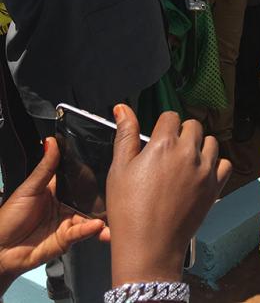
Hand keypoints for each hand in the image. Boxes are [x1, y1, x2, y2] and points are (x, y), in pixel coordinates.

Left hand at [0, 138, 105, 294]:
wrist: (0, 250)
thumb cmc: (8, 218)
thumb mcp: (29, 188)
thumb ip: (45, 166)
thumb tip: (51, 141)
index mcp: (57, 189)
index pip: (78, 178)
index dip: (92, 173)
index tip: (107, 165)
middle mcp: (65, 205)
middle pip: (89, 198)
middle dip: (102, 196)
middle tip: (116, 190)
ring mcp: (67, 222)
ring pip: (89, 216)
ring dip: (101, 215)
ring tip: (109, 212)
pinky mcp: (67, 239)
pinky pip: (82, 232)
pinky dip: (90, 229)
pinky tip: (97, 225)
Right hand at [106, 106, 230, 285]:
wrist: (149, 249)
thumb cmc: (129, 211)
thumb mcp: (119, 170)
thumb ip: (124, 134)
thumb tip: (122, 108)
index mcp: (163, 144)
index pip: (170, 117)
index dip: (162, 127)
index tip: (156, 140)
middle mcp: (188, 152)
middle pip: (193, 126)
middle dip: (181, 134)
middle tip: (168, 153)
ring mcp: (204, 170)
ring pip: (211, 141)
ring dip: (199, 146)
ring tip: (184, 162)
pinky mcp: (215, 187)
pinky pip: (224, 164)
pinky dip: (215, 165)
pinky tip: (200, 173)